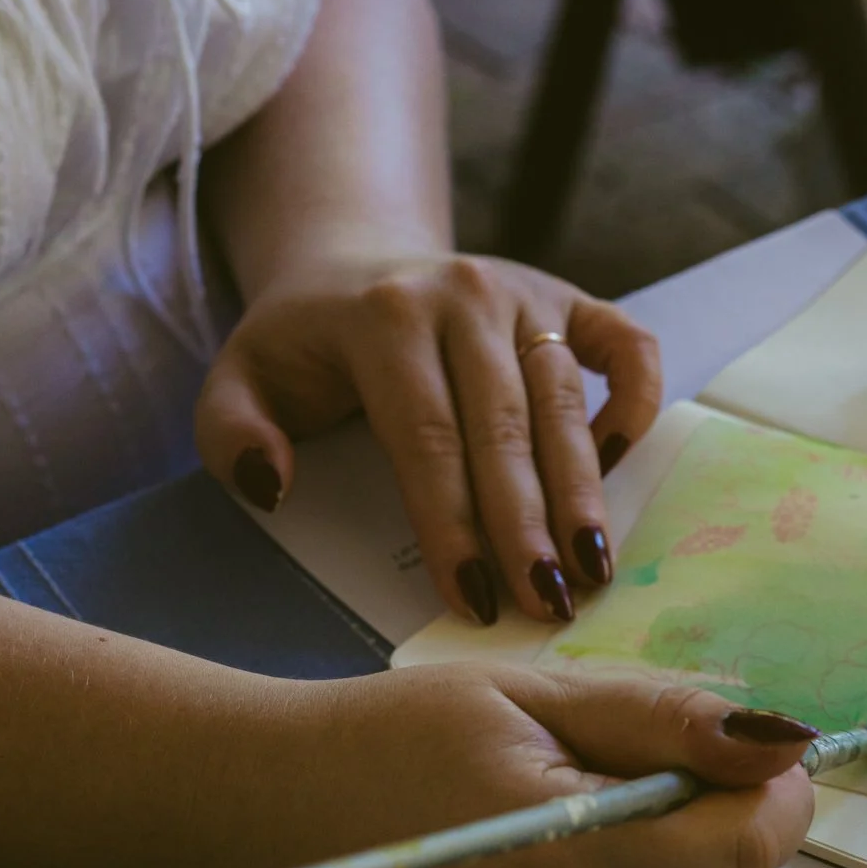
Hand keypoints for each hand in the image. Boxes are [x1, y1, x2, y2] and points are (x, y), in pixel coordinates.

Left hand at [195, 251, 661, 625]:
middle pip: (505, 428)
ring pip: (565, 401)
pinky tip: (618, 465)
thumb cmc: (303, 346)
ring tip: (593, 568)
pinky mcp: (572, 298)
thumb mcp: (238, 379)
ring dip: (584, 491)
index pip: (428, 439)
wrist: (351, 263)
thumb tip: (273, 486)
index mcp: (386, 318)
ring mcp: (526, 292)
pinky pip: (627, 347)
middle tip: (551, 604)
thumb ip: (232, 434)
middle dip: (530, 525)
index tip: (473, 600)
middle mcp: (465, 296)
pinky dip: (634, 404)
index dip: (453, 525)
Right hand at [228, 667, 817, 867]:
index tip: (765, 761)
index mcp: (554, 859)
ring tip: (652, 836)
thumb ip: (662, 720)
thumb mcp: (529, 695)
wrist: (256, 824)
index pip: (738, 851)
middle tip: (700, 785)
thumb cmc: (390, 738)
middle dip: (748, 846)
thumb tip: (786, 741)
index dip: (779, 800)